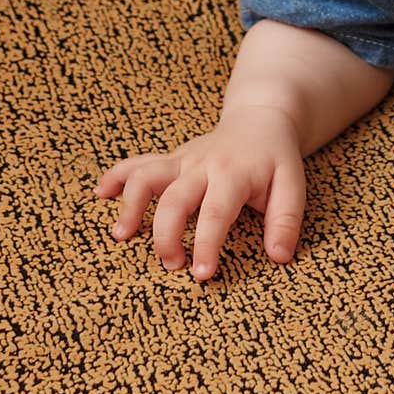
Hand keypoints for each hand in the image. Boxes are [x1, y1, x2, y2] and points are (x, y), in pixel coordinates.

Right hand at [94, 105, 304, 280]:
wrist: (261, 119)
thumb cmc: (275, 160)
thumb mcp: (292, 186)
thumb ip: (286, 220)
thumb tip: (280, 257)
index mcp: (235, 174)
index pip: (217, 212)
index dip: (207, 244)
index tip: (201, 274)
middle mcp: (204, 165)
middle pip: (175, 199)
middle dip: (167, 235)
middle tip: (172, 265)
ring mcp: (183, 159)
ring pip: (148, 175)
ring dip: (131, 204)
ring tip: (122, 235)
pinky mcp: (171, 159)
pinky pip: (139, 162)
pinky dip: (117, 176)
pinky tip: (101, 194)